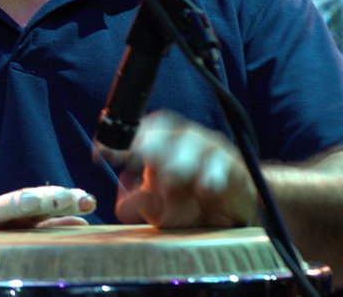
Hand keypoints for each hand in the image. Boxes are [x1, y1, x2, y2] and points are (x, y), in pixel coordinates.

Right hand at [0, 185, 96, 231]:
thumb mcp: (21, 234)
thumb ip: (50, 228)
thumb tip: (83, 222)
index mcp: (20, 215)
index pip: (48, 204)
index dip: (67, 201)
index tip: (90, 202)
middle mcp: (1, 211)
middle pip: (26, 201)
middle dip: (47, 198)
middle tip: (67, 197)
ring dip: (12, 203)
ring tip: (30, 202)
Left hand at [112, 111, 257, 227]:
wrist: (239, 211)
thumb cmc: (194, 203)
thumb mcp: (161, 208)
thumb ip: (140, 204)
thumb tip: (121, 202)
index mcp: (165, 144)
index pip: (143, 130)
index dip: (123, 139)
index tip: (103, 152)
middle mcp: (187, 141)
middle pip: (168, 132)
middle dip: (150, 144)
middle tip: (136, 160)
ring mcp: (212, 152)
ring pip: (196, 143)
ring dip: (182, 159)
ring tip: (172, 178)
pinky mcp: (236, 169)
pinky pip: (225, 165)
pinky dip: (214, 174)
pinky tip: (206, 188)